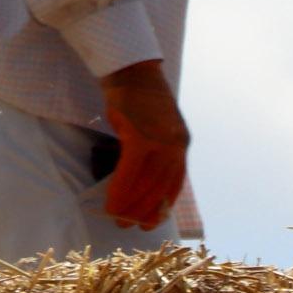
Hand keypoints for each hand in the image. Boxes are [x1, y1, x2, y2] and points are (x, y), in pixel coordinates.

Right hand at [97, 58, 189, 229]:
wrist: (129, 68)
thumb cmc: (135, 95)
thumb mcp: (153, 124)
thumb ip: (153, 147)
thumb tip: (139, 174)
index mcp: (181, 143)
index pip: (175, 183)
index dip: (162, 205)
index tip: (151, 222)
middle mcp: (175, 144)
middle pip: (161, 186)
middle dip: (144, 209)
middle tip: (128, 224)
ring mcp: (160, 140)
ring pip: (146, 182)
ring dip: (131, 203)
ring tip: (117, 217)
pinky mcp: (140, 135)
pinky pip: (130, 170)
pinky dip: (120, 188)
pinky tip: (111, 200)